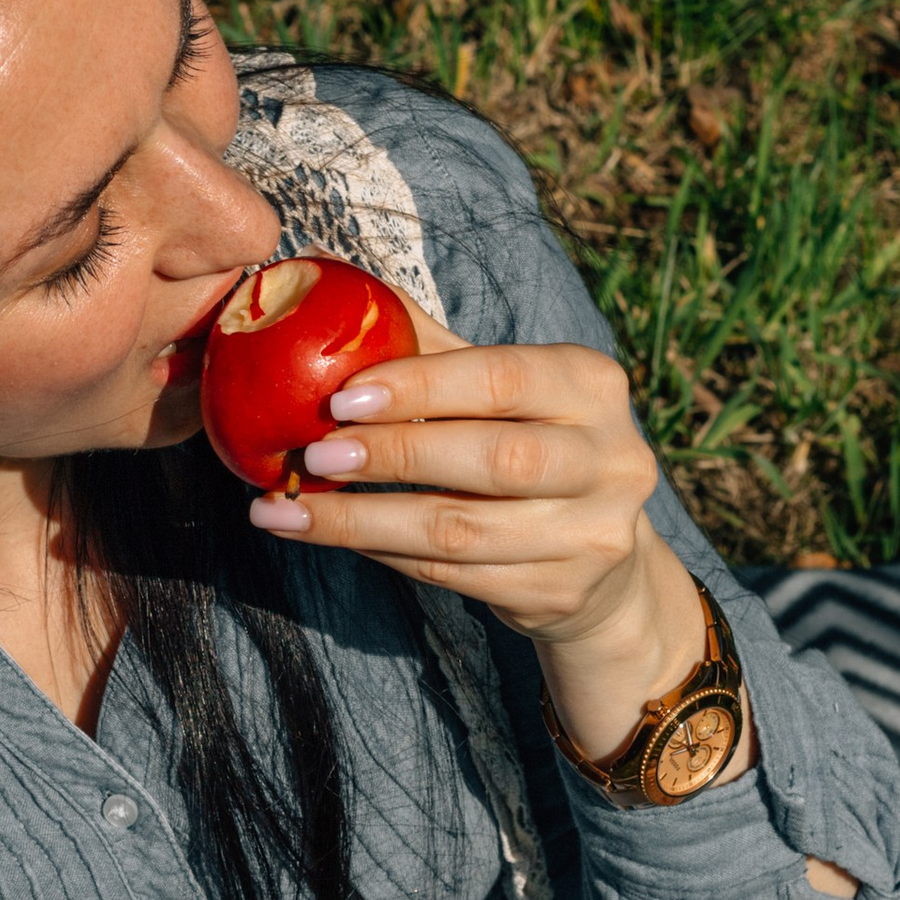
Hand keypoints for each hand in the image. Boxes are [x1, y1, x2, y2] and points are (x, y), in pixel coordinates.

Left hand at [248, 338, 716, 762]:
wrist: (601, 558)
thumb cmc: (528, 443)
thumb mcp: (500, 390)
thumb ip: (430, 350)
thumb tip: (330, 303)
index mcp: (592, 385)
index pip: (503, 378)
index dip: (422, 386)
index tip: (343, 397)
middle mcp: (610, 460)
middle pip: (493, 460)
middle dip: (394, 456)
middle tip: (314, 455)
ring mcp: (591, 536)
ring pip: (461, 532)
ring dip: (363, 521)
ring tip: (290, 509)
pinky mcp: (560, 595)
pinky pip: (452, 577)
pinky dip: (383, 555)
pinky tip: (334, 537)